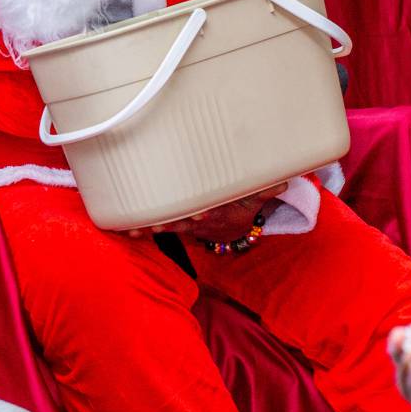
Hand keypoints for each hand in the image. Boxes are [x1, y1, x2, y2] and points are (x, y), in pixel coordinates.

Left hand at [113, 192, 273, 241]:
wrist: (233, 228)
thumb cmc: (242, 205)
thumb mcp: (256, 197)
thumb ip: (266, 189)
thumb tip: (285, 182)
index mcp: (217, 208)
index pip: (209, 210)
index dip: (203, 212)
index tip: (198, 213)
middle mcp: (199, 218)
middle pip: (183, 219)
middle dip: (168, 221)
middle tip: (153, 223)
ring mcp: (185, 223)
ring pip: (166, 225)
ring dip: (149, 226)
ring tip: (132, 227)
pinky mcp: (173, 223)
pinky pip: (155, 226)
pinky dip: (141, 228)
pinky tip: (126, 229)